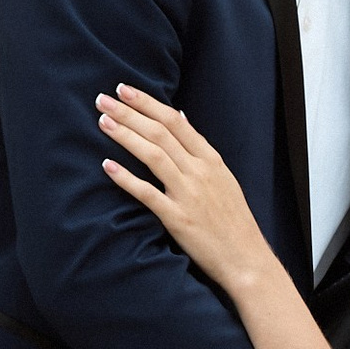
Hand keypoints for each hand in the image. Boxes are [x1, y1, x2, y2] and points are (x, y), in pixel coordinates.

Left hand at [96, 87, 276, 301]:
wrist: (246, 258)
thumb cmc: (233, 220)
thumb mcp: (223, 177)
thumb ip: (199, 148)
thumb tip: (181, 117)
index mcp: (211, 160)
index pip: (175, 122)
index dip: (148, 103)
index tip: (126, 90)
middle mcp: (200, 172)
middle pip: (160, 132)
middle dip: (129, 112)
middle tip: (103, 98)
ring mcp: (189, 194)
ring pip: (153, 155)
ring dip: (125, 135)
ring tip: (103, 121)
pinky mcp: (178, 218)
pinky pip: (147, 194)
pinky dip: (127, 178)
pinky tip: (108, 166)